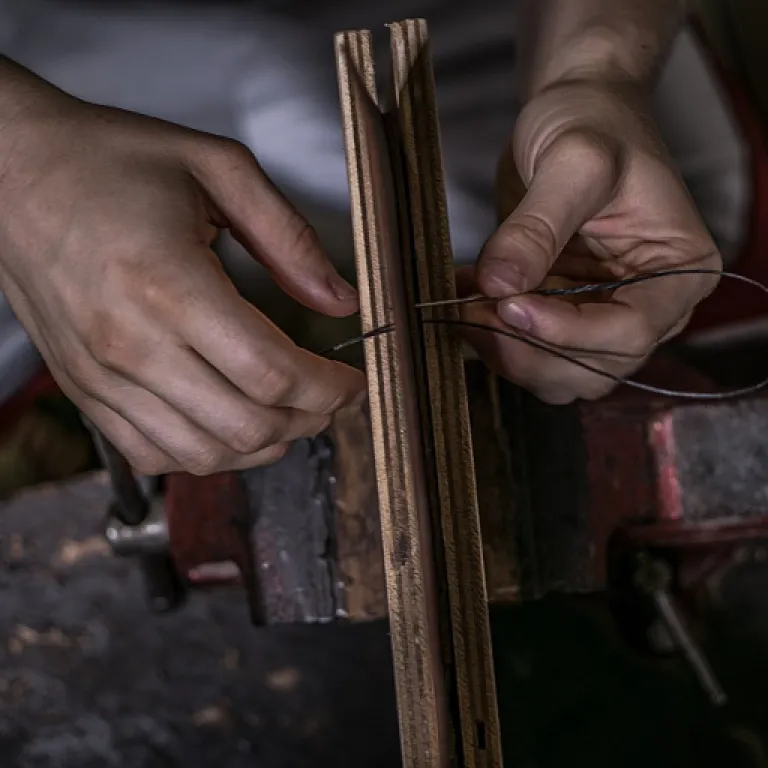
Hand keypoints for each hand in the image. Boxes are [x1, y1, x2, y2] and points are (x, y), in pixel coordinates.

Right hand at [0, 62, 363, 473]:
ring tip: (292, 415)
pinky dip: (206, 455)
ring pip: (204, 453)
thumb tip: (339, 300)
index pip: (272, 374)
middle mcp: (130, 344)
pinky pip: (153, 454)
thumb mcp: (216, 169)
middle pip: (246, 425)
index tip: (353, 381)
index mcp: (169, 285)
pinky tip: (231, 427)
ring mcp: (101, 375)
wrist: (9, 170)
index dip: (330, 389)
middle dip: (309, 420)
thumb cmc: (108, 160)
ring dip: (264, 445)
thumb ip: (288, 237)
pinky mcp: (83, 389)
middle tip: (332, 398)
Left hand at [464, 80, 721, 403]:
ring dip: (503, 351)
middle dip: (528, 350)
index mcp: (679, 271)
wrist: (574, 113)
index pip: (630, 331)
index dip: (568, 332)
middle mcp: (646, 306)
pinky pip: (525, 350)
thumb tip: (500, 286)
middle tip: (474, 310)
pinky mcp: (560, 314)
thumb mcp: (573, 160)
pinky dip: (488, 336)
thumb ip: (537, 226)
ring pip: (556, 373)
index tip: (510, 306)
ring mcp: (600, 315)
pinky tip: (463, 297)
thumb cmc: (593, 122)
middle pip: (592, 367)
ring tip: (464, 303)